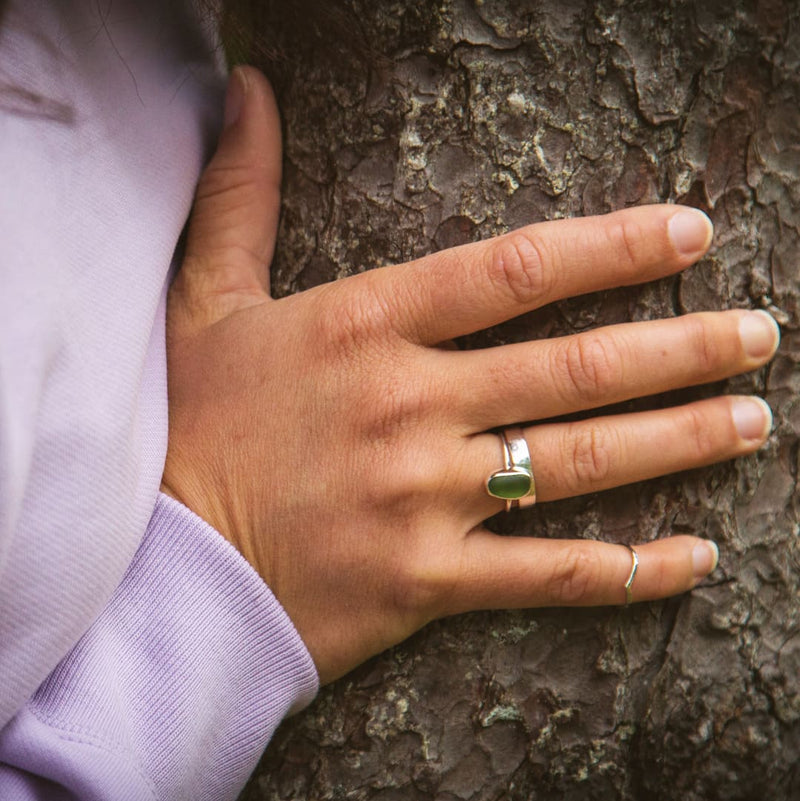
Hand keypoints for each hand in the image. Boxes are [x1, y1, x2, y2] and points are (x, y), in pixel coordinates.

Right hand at [161, 67, 778, 684]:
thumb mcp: (206, 301)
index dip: (616, 246)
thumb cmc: (191, 428)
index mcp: (366, 327)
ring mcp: (425, 498)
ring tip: (751, 419)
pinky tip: (692, 556)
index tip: (691, 235)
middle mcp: (411, 406)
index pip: (516, 269)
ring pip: (583, 463)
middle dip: (683, 348)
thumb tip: (245, 91)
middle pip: (577, 367)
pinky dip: (631, 569)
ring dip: (681, 439)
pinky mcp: (428, 580)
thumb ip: (240, 195)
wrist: (168, 565)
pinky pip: (552, 575)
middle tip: (758, 337)